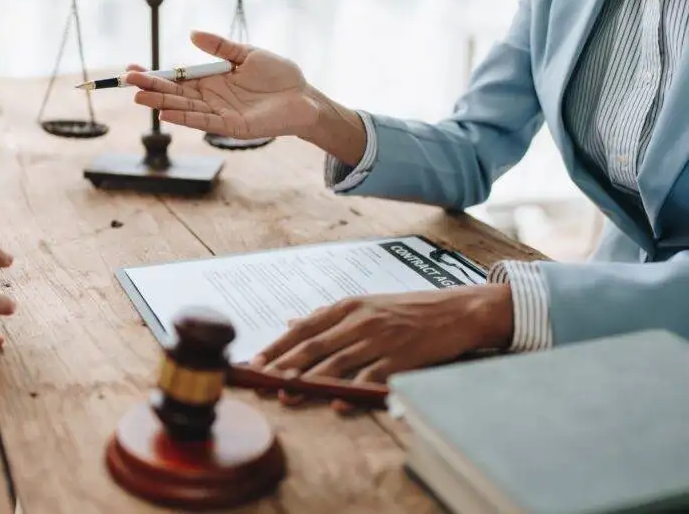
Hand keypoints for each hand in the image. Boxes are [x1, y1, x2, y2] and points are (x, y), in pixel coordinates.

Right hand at [125, 30, 319, 138]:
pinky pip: (204, 122)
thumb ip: (220, 46)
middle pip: (175, 93)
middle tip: (126, 81)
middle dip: (151, 88)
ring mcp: (220, 113)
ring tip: (138, 98)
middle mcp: (211, 98)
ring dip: (161, 103)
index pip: (178, 78)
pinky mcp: (232, 126)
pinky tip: (166, 113)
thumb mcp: (247, 54)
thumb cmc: (279, 76)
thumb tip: (192, 34)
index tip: (133, 68)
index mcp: (213, 80)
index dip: (156, 74)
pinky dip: (185, 118)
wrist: (304, 97)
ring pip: (185, 107)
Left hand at [252, 286, 513, 411]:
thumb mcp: (365, 305)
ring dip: (310, 382)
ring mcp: (379, 339)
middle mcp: (359, 321)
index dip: (278, 347)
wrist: (454, 311)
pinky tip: (338, 404)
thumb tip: (292, 322)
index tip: (255, 363)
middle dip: (284, 367)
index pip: (303, 328)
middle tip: (262, 383)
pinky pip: (371, 377)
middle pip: (314, 346)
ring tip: (287, 395)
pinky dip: (353, 391)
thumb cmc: (407, 309)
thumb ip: (328, 316)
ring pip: (336, 363)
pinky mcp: (400, 359)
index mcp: (348, 307)